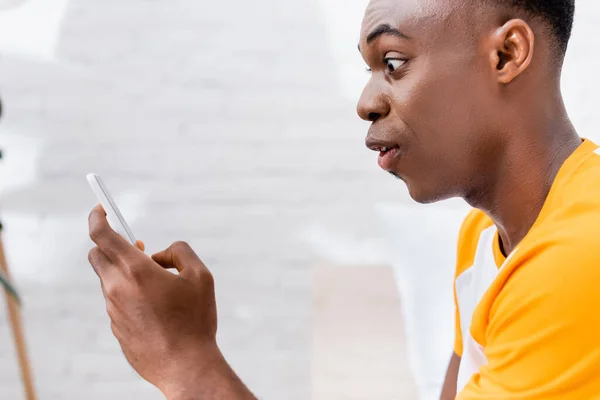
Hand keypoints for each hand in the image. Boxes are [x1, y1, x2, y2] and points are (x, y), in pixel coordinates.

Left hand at [87, 205, 253, 398]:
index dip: (97, 217)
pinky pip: (117, 302)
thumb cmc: (195, 321)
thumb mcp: (200, 276)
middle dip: (112, 246)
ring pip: (109, 280)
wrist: (185, 366)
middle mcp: (117, 288)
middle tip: (139, 249)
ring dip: (126, 273)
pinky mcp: (116, 328)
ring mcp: (113, 310)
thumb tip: (160, 253)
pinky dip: (130, 295)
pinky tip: (156, 310)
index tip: (101, 209)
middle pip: (97, 255)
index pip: (101, 234)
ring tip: (159, 286)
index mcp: (135, 270)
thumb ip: (180, 252)